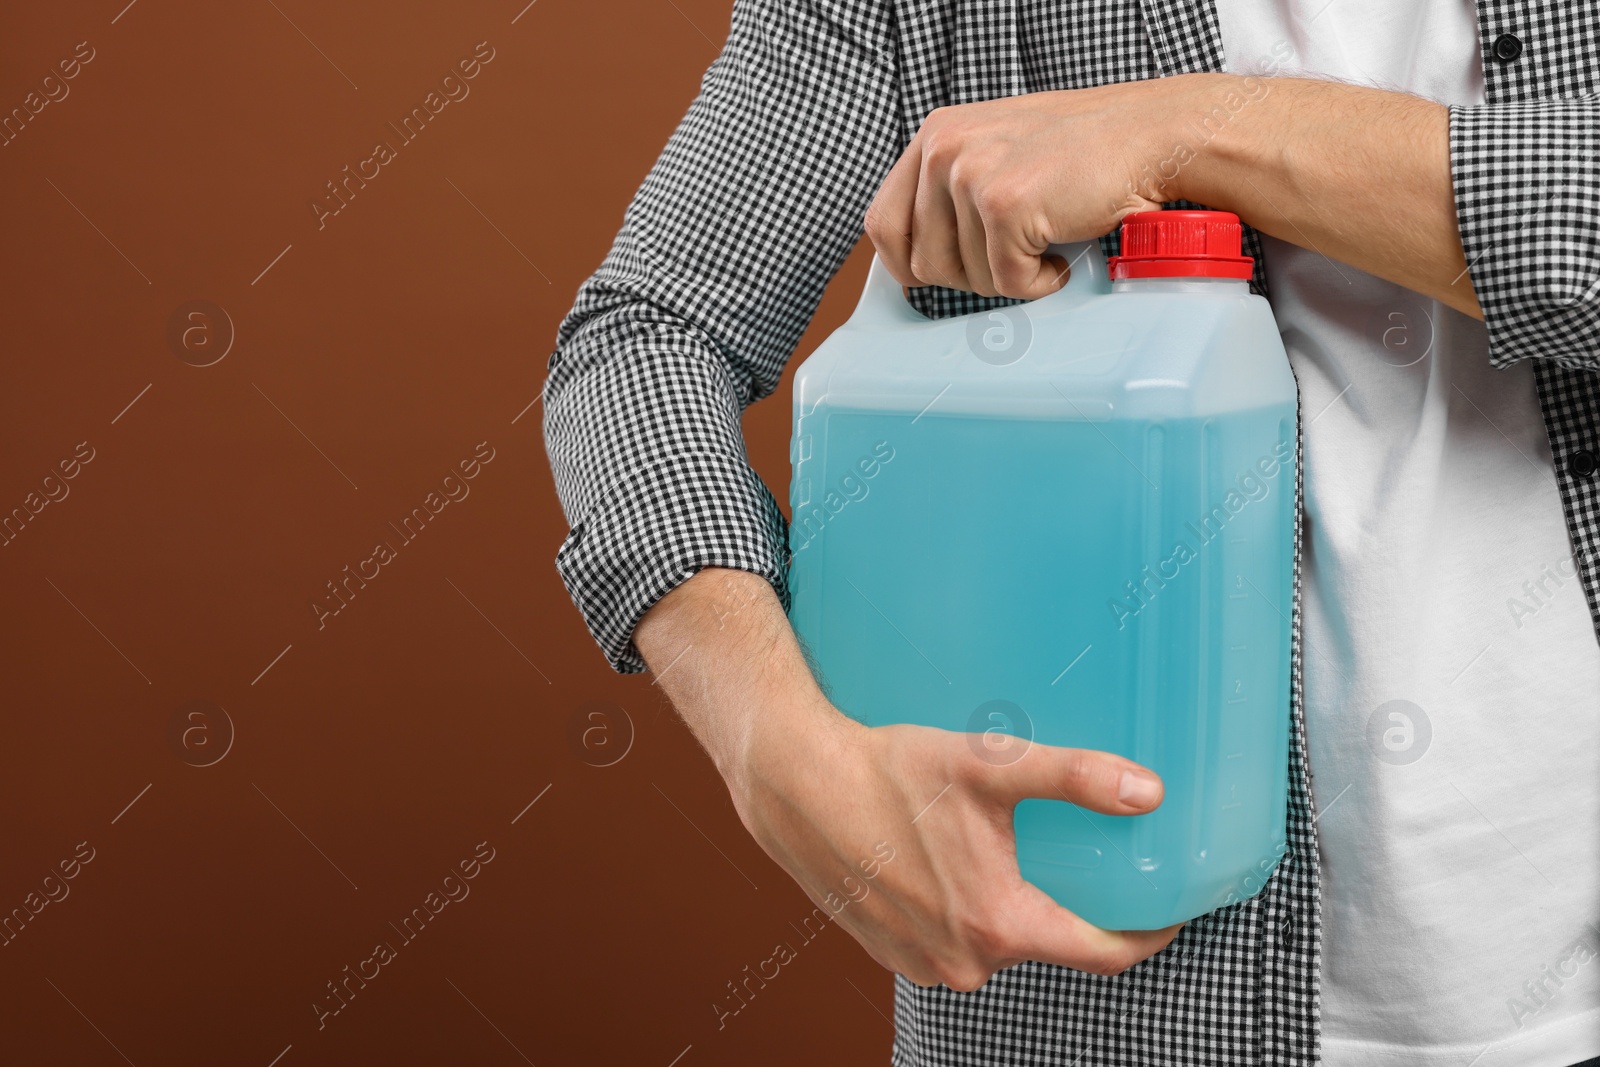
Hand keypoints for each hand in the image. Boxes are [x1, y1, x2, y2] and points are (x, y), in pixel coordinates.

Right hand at [635, 568, 1182, 991]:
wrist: (797, 784)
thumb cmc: (890, 772)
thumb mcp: (989, 765)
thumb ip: (1075, 779)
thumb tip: (1149, 792)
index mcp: (997, 925)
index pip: (1104, 954)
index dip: (1148, 932)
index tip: (1171, 906)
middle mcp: (964, 961)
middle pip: (1049, 944)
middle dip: (1074, 908)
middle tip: (1089, 860)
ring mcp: (925, 964)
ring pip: (998, 943)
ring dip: (1013, 909)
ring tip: (1013, 854)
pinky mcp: (894, 954)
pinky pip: (955, 943)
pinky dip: (967, 913)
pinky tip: (955, 865)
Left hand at [864, 74, 1224, 298]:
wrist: (1150, 135)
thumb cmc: (1083, 151)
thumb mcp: (995, 152)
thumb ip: (950, 191)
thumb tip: (917, 258)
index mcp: (934, 136)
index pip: (883, 225)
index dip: (910, 264)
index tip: (945, 274)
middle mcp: (943, 150)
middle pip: (923, 263)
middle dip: (971, 276)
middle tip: (1016, 252)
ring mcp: (971, 176)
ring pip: (965, 279)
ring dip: (1010, 276)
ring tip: (1045, 239)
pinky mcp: (1005, 206)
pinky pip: (1007, 282)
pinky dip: (1041, 281)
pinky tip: (1063, 249)